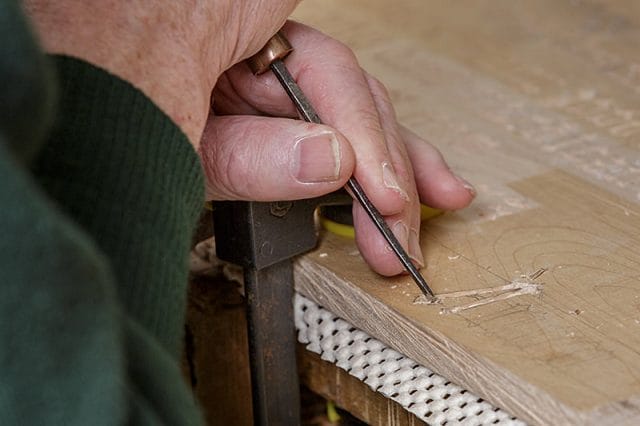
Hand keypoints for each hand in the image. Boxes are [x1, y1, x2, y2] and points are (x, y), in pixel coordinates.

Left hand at [24, 2, 474, 275]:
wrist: (59, 105)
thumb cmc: (92, 108)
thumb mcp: (171, 144)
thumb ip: (249, 156)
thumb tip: (331, 162)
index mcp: (224, 19)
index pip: (326, 71)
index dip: (364, 136)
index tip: (382, 199)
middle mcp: (250, 32)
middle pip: (345, 92)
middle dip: (382, 168)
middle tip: (398, 234)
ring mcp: (258, 58)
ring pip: (344, 103)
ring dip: (391, 159)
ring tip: (429, 200)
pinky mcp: (257, 88)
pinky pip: (318, 111)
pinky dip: (353, 149)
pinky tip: (388, 175)